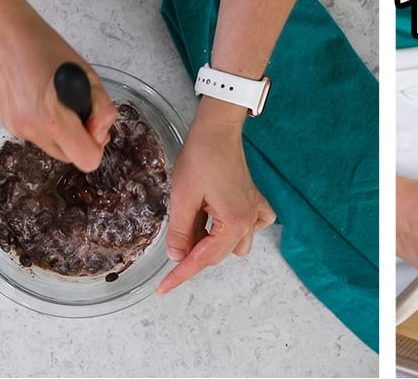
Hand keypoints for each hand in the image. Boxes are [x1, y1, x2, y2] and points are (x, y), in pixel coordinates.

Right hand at [0, 15, 116, 171]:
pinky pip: (37, 137)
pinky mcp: (7, 125)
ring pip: (54, 148)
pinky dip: (45, 126)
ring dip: (63, 133)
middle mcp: (32, 130)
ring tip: (58, 101)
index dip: (96, 146)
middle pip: (70, 158)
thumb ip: (102, 110)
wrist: (2, 36)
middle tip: (78, 109)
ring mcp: (17, 130)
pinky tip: (41, 99)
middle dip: (80, 139)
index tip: (94, 125)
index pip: (87, 160)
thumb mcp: (88, 75)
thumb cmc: (45, 48)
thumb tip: (100, 135)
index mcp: (53, 118)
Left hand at [156, 98, 275, 293]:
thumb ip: (180, 231)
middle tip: (172, 242)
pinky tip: (222, 220)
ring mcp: (254, 211)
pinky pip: (253, 226)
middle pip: (216, 254)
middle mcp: (249, 221)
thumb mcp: (182, 197)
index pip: (202, 259)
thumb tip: (176, 256)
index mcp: (233, 223)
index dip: (180, 275)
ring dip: (212, 242)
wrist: (217, 130)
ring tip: (194, 225)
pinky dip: (237, 229)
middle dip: (193, 253)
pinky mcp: (253, 200)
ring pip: (233, 245)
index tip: (163, 288)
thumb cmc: (202, 157)